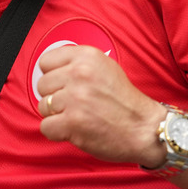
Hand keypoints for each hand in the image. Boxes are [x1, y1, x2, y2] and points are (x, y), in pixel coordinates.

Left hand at [36, 45, 166, 167]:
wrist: (145, 129)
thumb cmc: (125, 101)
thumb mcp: (105, 67)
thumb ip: (77, 64)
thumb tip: (50, 70)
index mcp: (86, 56)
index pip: (46, 62)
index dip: (52, 76)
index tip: (62, 84)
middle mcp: (79, 74)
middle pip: (42, 85)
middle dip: (54, 96)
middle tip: (73, 104)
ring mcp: (75, 98)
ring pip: (43, 106)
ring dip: (56, 115)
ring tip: (77, 116)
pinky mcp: (73, 123)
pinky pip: (46, 127)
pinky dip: (57, 132)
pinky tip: (74, 129)